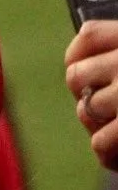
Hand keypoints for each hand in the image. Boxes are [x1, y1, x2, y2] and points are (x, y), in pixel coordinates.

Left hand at [68, 21, 117, 168]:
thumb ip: (117, 55)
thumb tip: (79, 68)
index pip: (89, 35)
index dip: (79, 57)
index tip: (87, 72)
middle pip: (76, 77)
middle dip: (88, 97)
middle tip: (109, 109)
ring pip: (86, 111)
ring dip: (99, 126)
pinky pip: (100, 143)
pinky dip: (109, 154)